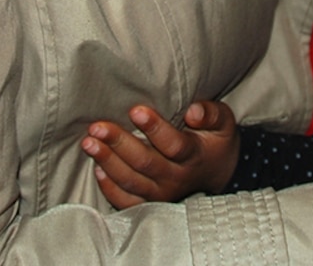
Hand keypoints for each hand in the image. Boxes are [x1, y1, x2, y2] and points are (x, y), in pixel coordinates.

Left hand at [81, 100, 239, 207]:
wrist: (218, 173)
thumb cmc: (214, 140)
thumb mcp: (223, 123)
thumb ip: (211, 113)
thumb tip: (193, 111)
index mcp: (194, 156)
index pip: (174, 144)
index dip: (155, 128)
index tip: (135, 110)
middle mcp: (176, 178)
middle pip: (145, 163)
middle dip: (119, 144)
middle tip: (98, 127)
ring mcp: (162, 194)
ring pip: (132, 182)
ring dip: (108, 163)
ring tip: (89, 143)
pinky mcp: (150, 203)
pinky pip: (127, 202)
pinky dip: (110, 188)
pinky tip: (97, 169)